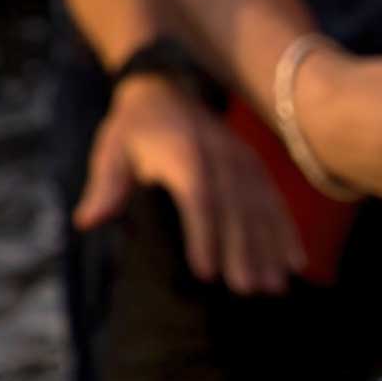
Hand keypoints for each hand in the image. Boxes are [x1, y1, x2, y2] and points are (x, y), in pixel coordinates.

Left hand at [76, 73, 305, 294]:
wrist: (164, 88)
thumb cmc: (132, 130)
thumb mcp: (111, 151)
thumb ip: (105, 186)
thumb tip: (87, 221)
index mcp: (181, 152)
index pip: (197, 196)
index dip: (203, 234)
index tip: (206, 273)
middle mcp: (218, 155)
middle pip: (234, 208)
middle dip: (242, 251)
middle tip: (247, 292)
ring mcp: (241, 159)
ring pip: (260, 208)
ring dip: (269, 249)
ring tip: (273, 289)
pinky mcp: (255, 166)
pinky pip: (274, 200)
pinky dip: (286, 231)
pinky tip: (294, 263)